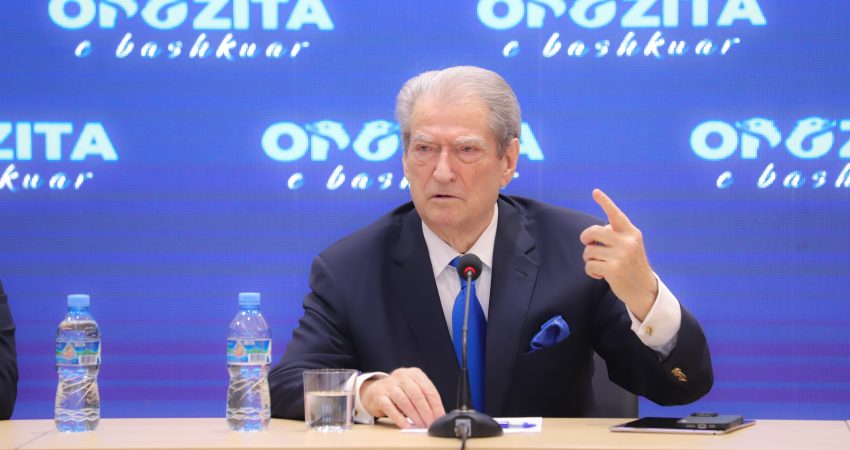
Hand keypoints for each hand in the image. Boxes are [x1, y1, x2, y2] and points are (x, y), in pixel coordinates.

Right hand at [359, 367, 444, 428]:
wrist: (374, 391)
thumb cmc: (399, 392)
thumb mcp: (413, 389)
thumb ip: (424, 398)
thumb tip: (437, 416)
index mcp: (414, 374)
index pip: (428, 389)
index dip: (435, 405)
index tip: (439, 418)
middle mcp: (402, 376)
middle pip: (417, 395)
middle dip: (426, 412)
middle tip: (431, 424)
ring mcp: (389, 385)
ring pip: (404, 401)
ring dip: (415, 416)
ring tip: (421, 426)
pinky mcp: (379, 396)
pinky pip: (391, 409)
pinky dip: (400, 419)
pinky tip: (407, 427)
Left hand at [579, 189, 657, 319]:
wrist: (644, 290)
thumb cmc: (632, 265)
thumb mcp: (630, 246)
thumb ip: (615, 236)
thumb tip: (593, 234)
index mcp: (632, 233)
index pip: (616, 214)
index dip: (605, 202)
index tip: (595, 191)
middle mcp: (627, 241)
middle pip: (593, 231)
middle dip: (586, 238)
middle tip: (588, 244)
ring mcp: (621, 255)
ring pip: (589, 251)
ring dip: (590, 259)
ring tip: (601, 264)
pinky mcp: (613, 269)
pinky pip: (589, 265)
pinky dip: (590, 271)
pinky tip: (600, 275)